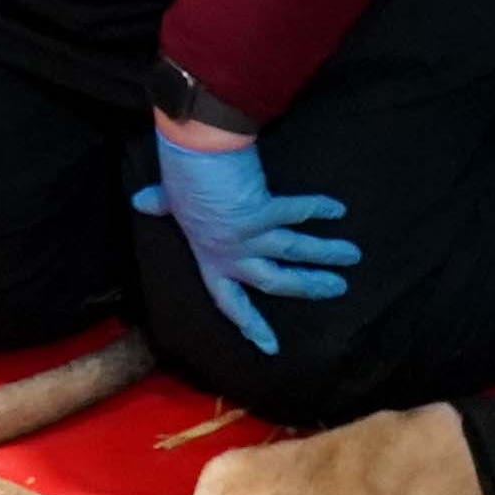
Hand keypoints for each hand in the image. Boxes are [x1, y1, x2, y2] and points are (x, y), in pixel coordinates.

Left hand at [130, 117, 358, 360]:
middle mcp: (232, 253)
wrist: (190, 148)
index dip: (250, 325)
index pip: (230, 302)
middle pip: (276, 281)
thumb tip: (142, 202)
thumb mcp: (171, 199)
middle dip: (310, 286)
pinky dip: (319, 208)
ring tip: (353, 256)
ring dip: (326, 253)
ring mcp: (248, 235)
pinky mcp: (263, 210)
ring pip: (294, 251)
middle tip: (339, 288)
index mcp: (210, 257)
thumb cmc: (179, 175)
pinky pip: (297, 212)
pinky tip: (338, 209)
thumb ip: (162, 205)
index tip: (271, 346)